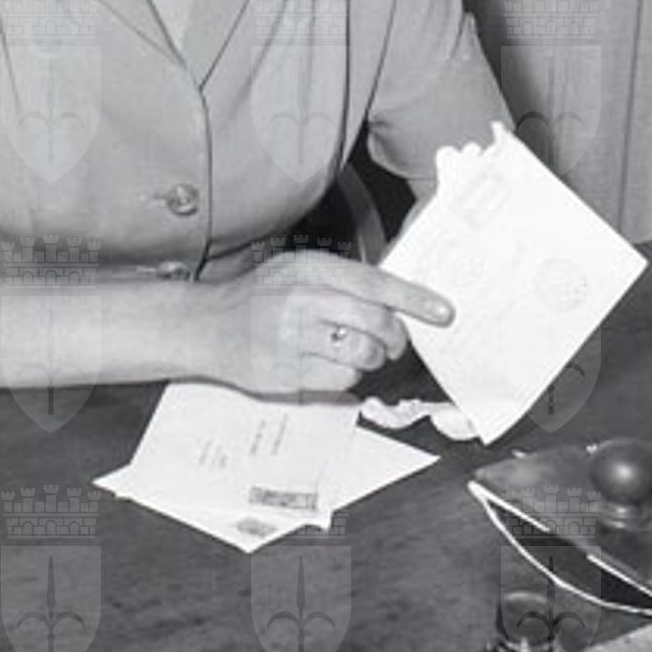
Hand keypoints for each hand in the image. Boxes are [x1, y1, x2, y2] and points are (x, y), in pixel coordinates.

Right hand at [202, 250, 454, 395]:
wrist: (208, 325)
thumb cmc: (260, 297)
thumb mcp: (298, 271)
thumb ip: (343, 281)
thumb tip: (396, 300)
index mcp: (311, 269)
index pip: (376, 283)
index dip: (415, 299)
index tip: (443, 311)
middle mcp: (302, 300)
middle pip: (376, 322)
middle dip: (395, 337)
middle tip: (394, 342)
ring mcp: (293, 338)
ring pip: (362, 355)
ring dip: (372, 359)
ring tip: (359, 353)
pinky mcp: (287, 373)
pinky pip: (340, 381)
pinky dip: (347, 378)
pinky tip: (332, 366)